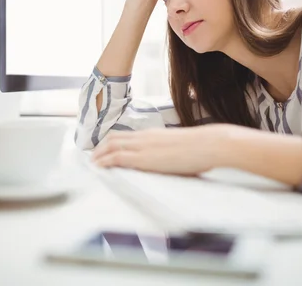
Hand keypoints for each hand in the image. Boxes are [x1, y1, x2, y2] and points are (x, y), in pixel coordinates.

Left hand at [92, 125, 233, 175]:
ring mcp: (144, 146)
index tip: (103, 149)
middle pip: (114, 138)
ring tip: (91, 163)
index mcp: (153, 134)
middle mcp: (145, 137)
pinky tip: (98, 167)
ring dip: (99, 155)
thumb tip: (170, 161)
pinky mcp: (145, 158)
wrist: (209, 144)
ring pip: (112, 146)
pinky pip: (118, 157)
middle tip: (92, 157)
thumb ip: (169, 152)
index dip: (111, 142)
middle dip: (100, 148)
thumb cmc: (202, 148)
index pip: (125, 135)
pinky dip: (105, 161)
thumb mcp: (181, 147)